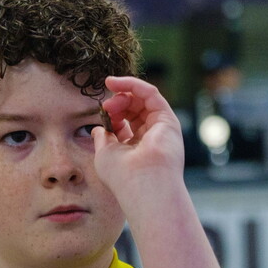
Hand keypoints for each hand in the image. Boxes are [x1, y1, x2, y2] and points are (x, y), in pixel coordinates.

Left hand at [93, 76, 184, 198]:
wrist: (142, 185)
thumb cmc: (122, 176)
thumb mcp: (104, 154)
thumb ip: (102, 138)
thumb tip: (99, 127)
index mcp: (136, 148)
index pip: (125, 122)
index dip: (111, 114)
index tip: (100, 112)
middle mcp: (151, 138)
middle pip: (134, 108)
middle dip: (117, 102)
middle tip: (105, 106)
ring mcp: (161, 128)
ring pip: (142, 99)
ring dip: (123, 93)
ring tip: (111, 99)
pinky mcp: (167, 120)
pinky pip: (151, 94)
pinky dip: (134, 84)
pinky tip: (117, 83)